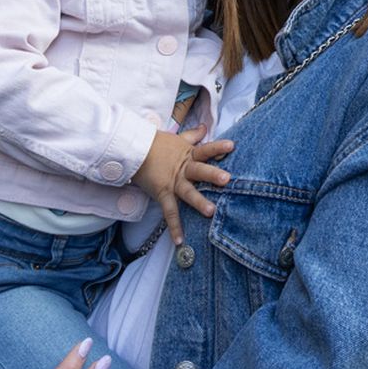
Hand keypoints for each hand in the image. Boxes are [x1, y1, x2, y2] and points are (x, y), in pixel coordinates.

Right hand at [131, 126, 232, 243]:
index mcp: (189, 154)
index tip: (232, 146)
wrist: (135, 151)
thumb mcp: (177, 139)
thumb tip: (204, 127)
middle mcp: (183, 169)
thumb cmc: (157, 145)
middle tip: (226, 179)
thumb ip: (193, 136)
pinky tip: (180, 241)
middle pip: (200, 170)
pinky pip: (169, 212)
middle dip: (212, 175)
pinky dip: (174, 227)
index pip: (206, 150)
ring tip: (211, 212)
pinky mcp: (163, 194)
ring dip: (199, 202)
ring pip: (188, 193)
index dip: (218, 148)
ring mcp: (173, 182)